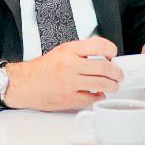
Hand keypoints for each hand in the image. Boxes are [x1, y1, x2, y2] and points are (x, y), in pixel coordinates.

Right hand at [2, 37, 121, 110]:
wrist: (25, 84)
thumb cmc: (42, 68)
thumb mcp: (61, 51)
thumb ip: (81, 52)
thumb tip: (102, 55)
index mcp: (69, 50)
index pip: (98, 45)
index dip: (110, 50)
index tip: (113, 54)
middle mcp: (71, 65)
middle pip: (104, 68)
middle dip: (117, 72)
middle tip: (119, 74)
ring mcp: (70, 83)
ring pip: (102, 84)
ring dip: (112, 86)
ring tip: (113, 85)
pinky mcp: (69, 99)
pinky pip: (92, 98)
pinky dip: (99, 96)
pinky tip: (99, 94)